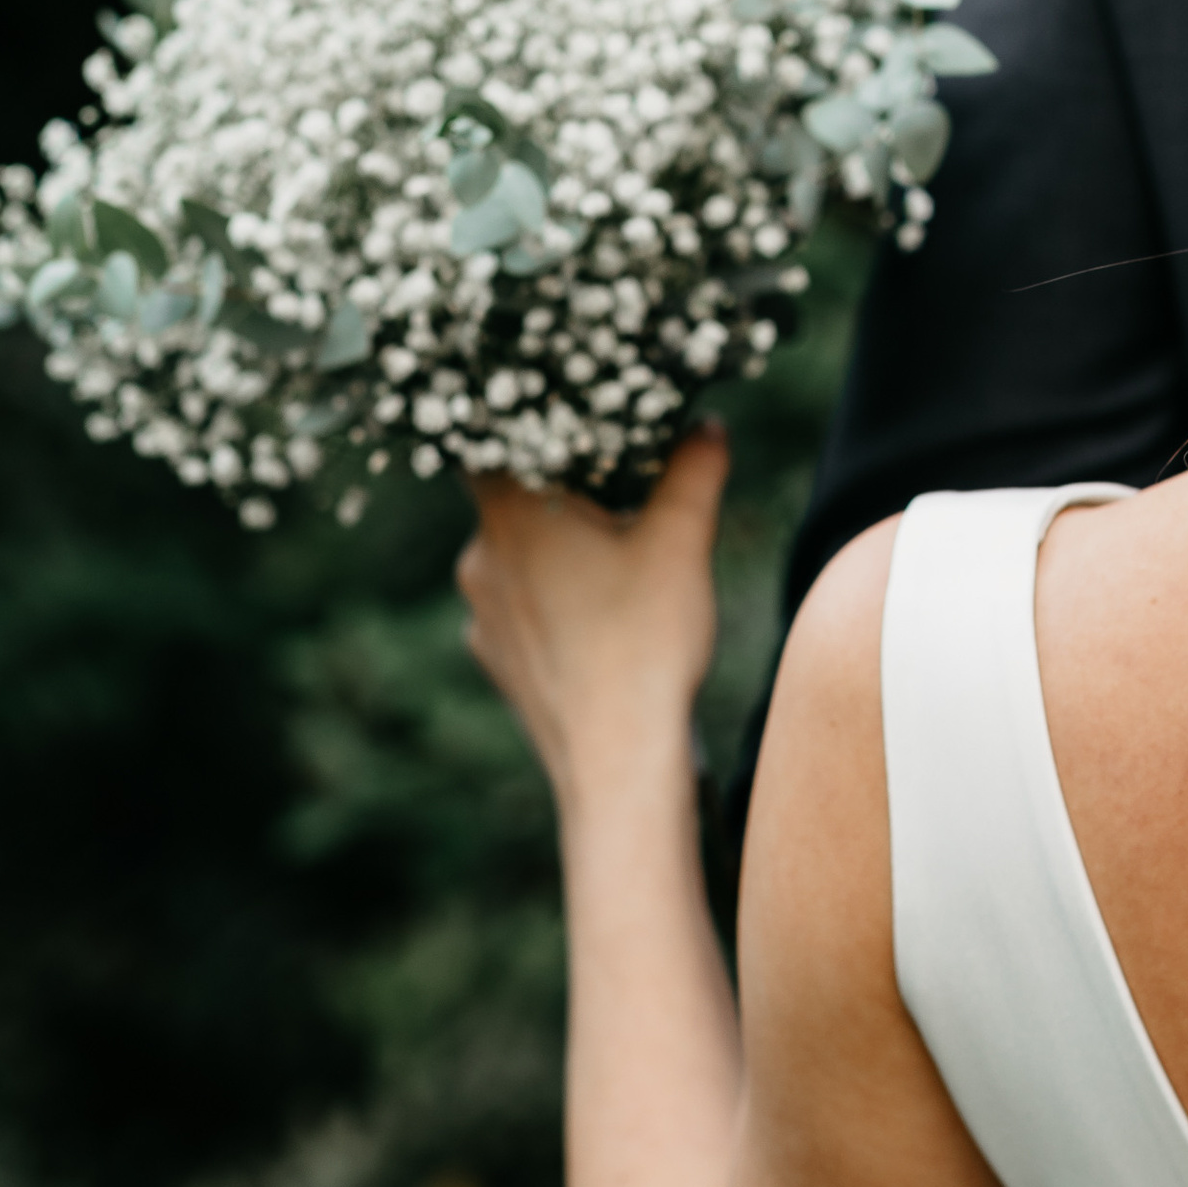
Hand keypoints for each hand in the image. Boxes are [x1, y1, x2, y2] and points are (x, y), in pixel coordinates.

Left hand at [457, 427, 728, 805]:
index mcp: (512, 513)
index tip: (568, 431)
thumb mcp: (682, 541)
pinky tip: (601, 620)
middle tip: (618, 497)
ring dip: (556, 553)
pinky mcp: (496, 660)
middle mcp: (480, 559)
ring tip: (617, 566)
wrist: (617, 759)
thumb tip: (707, 427)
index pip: (490, 443)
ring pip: (515, 559)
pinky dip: (553, 605)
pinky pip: (519, 610)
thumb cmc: (644, 642)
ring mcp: (482, 615)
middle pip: (510, 500)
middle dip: (560, 495)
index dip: (526, 429)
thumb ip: (695, 470)